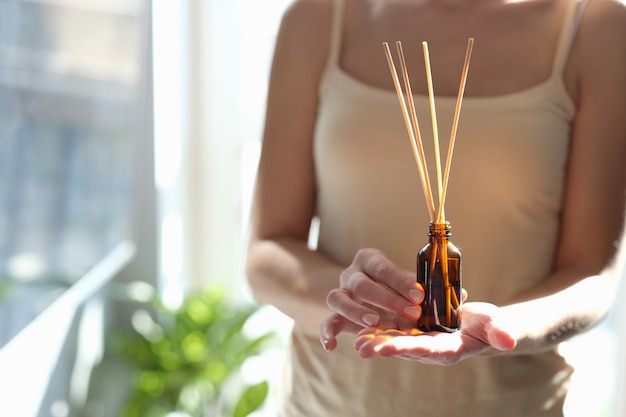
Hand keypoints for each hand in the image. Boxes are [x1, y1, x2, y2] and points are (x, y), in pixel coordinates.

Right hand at [320, 248, 424, 350]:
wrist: (378, 300)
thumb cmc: (399, 290)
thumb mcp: (410, 285)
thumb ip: (425, 288)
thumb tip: (457, 295)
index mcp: (369, 260)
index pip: (382, 268)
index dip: (400, 281)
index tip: (419, 295)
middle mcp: (351, 274)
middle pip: (361, 284)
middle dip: (388, 300)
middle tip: (412, 313)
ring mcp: (340, 294)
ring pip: (337, 298)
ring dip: (356, 311)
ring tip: (376, 322)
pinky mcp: (335, 315)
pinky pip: (326, 322)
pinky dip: (327, 333)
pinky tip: (333, 345)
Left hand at [353, 302, 516, 364]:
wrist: (479, 324)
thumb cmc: (487, 324)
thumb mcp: (495, 325)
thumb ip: (500, 332)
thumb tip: (509, 341)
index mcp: (448, 349)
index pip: (426, 349)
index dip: (408, 347)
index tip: (390, 347)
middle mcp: (430, 349)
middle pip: (405, 348)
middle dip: (385, 348)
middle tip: (365, 348)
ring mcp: (419, 342)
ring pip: (395, 342)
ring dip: (376, 342)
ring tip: (357, 343)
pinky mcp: (412, 333)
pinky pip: (393, 334)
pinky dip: (377, 333)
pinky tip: (359, 332)